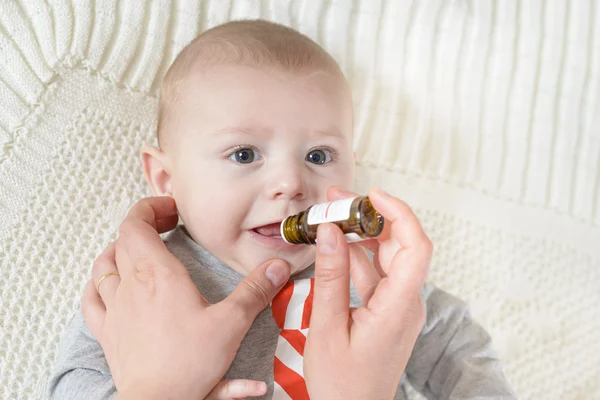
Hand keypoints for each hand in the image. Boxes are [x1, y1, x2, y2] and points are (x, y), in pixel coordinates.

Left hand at [81, 197, 289, 399]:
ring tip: (138, 249)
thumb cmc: (189, 364)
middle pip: (122, 239)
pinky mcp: (108, 331)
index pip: (136, 224)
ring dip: (119, 250)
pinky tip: (106, 284)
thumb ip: (255, 291)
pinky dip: (97, 283)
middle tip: (168, 225)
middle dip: (144, 224)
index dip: (150, 208)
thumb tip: (278, 267)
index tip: (171, 209)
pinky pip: (91, 298)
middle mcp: (131, 286)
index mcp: (158, 275)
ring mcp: (114, 309)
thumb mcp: (232, 323)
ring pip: (103, 265)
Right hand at [304, 187, 431, 399]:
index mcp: (399, 307)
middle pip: (400, 245)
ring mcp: (398, 307)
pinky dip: (357, 257)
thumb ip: (330, 276)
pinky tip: (336, 246)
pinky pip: (377, 275)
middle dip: (371, 217)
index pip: (415, 246)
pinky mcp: (387, 311)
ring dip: (361, 236)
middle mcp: (406, 303)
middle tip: (338, 201)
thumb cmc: (342, 384)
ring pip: (386, 257)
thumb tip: (329, 232)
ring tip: (331, 217)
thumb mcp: (326, 328)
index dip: (398, 214)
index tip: (372, 196)